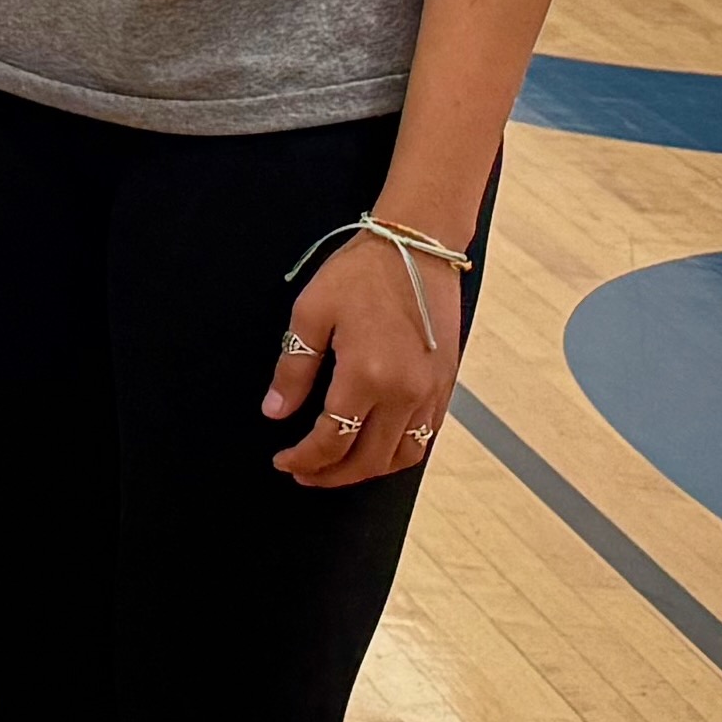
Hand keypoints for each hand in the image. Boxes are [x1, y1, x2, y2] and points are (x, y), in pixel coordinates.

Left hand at [263, 224, 461, 486]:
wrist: (418, 247)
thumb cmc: (361, 273)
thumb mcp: (311, 313)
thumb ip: (293, 369)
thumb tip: (275, 411)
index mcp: (367, 376)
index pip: (332, 440)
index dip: (304, 458)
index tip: (283, 461)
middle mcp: (405, 394)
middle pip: (368, 460)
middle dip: (331, 475)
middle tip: (303, 473)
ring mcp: (431, 393)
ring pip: (401, 457)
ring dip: (367, 471)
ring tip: (336, 467)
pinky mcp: (446, 386)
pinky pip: (425, 438)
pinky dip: (397, 454)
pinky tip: (374, 446)